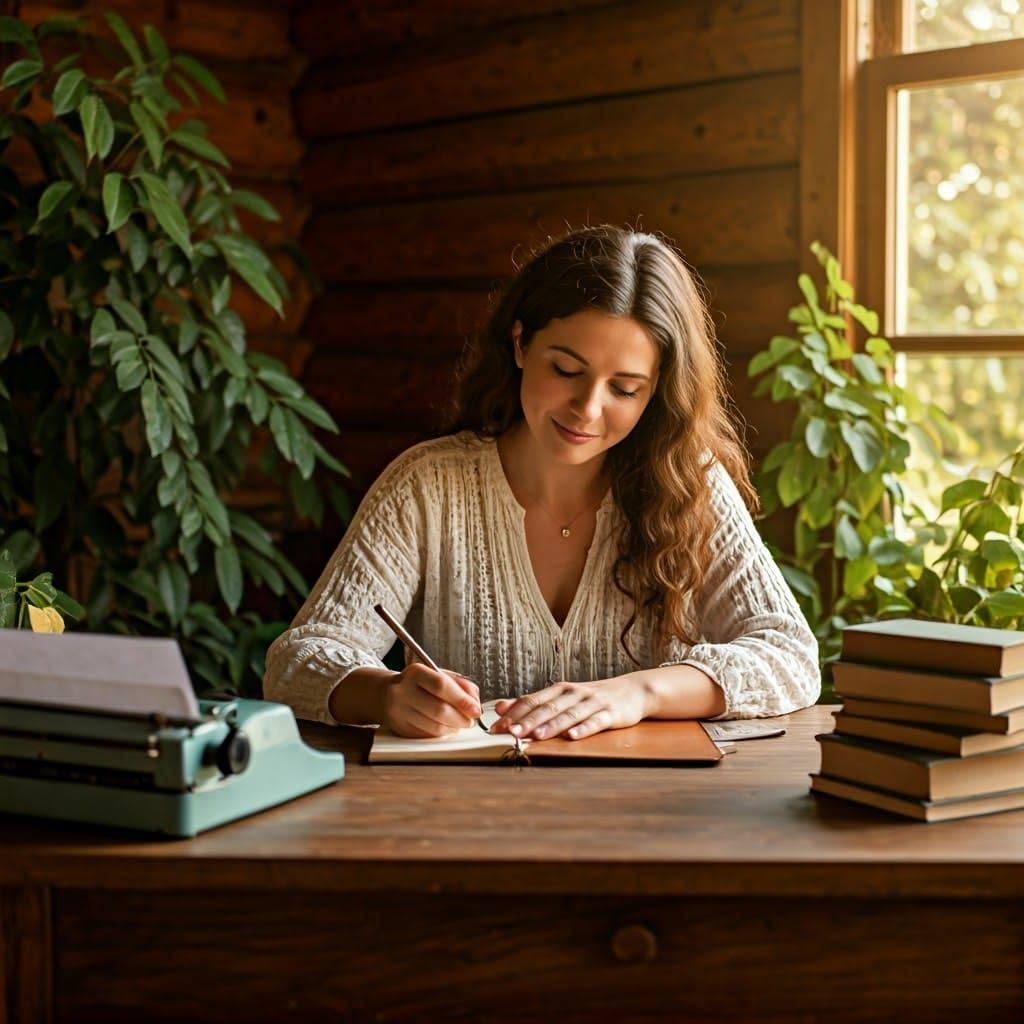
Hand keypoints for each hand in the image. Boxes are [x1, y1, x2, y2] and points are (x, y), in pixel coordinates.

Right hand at [383, 663, 481, 737]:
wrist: (386, 694)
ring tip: (459, 723)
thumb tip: (474, 701)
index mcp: (415, 673)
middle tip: (470, 720)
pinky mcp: (400, 728)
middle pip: (439, 710)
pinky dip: (442, 733)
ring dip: (453, 727)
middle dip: (461, 718)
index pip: (441, 686)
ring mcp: (399, 712)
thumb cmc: (418, 684)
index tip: (475, 709)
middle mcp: (403, 692)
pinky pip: (428, 735)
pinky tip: (446, 727)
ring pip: (434, 727)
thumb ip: (460, 684)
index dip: (462, 700)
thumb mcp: (438, 674)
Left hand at [490, 677, 649, 740]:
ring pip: (569, 714)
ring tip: (536, 736)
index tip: (496, 727)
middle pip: (547, 707)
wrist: (632, 690)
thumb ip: (533, 703)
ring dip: (551, 726)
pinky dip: (583, 729)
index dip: (514, 713)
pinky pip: (595, 722)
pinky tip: (573, 737)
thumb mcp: (561, 697)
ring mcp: (592, 702)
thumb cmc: (591, 698)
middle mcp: (573, 693)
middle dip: (528, 721)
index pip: (532, 700)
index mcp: (559, 690)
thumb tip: (500, 707)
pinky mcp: (610, 713)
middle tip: (510, 733)